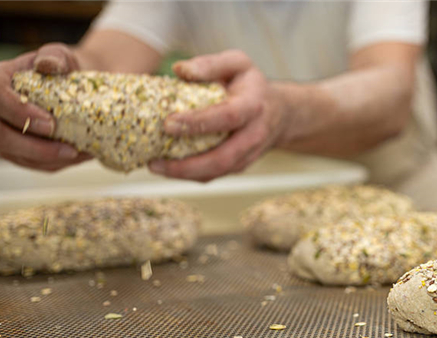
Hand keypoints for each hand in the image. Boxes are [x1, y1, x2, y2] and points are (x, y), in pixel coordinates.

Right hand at [0, 43, 90, 170]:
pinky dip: (56, 163)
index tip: (50, 122)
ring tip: (79, 154)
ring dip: (48, 159)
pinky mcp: (19, 150)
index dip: (17, 112)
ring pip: (15, 154)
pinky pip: (32, 164)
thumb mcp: (61, 56)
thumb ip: (54, 56)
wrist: (75, 86)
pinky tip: (79, 156)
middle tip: (68, 149)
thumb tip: (46, 64)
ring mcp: (4, 132)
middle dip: (33, 146)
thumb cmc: (64, 69)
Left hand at [148, 50, 286, 181]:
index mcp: (253, 106)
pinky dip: (190, 175)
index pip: (227, 117)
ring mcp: (249, 154)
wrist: (281, 113)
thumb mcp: (238, 63)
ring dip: (185, 174)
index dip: (198, 122)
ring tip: (154, 166)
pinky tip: (167, 168)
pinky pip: (215, 175)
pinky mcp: (240, 166)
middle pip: (223, 157)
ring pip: (217, 171)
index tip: (168, 123)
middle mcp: (254, 134)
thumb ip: (211, 64)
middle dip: (188, 164)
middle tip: (155, 161)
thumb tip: (178, 69)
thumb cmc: (251, 84)